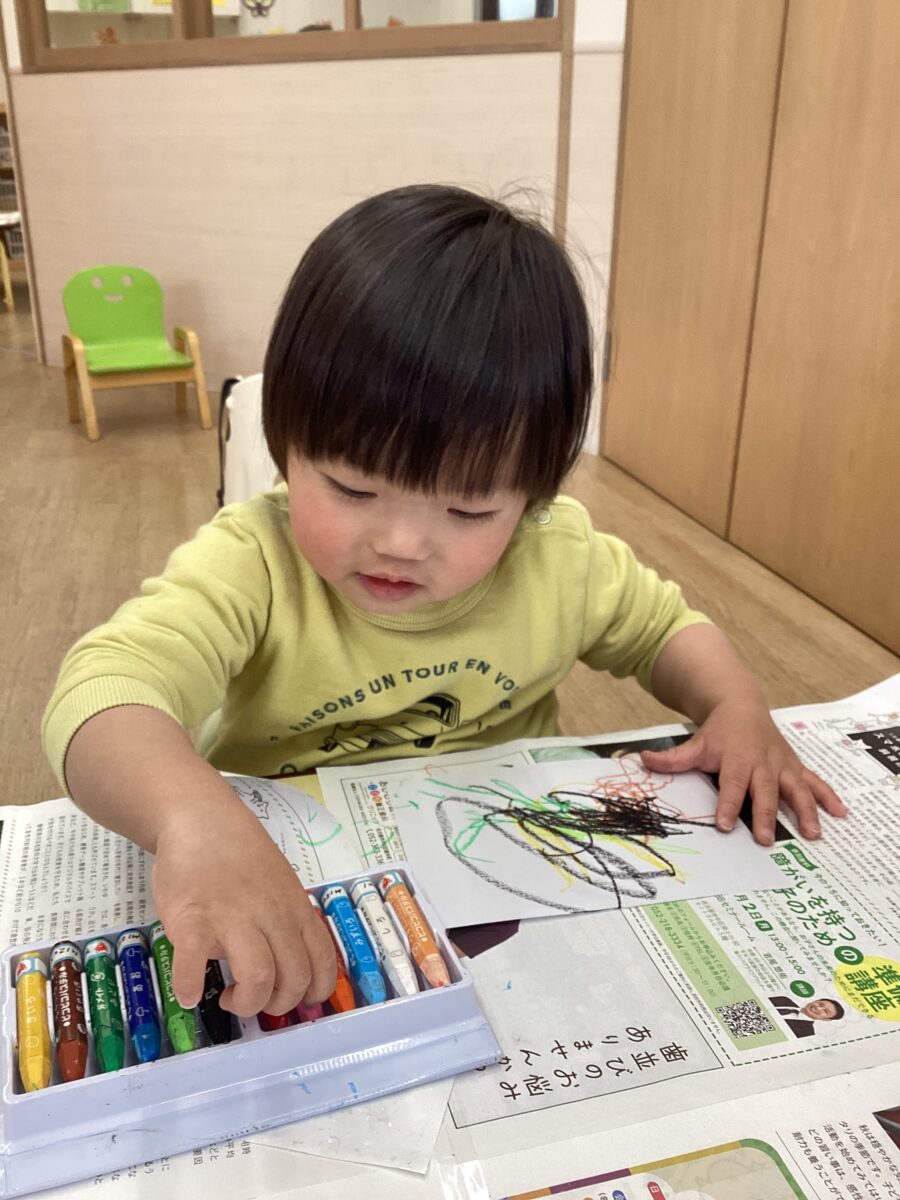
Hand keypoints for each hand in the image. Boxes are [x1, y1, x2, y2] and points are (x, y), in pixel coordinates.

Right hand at [151, 803, 335, 1016]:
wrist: (201, 819)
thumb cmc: (240, 854)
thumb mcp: (281, 883)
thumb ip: (287, 919)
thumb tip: (289, 959)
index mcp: (295, 909)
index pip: (321, 962)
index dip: (313, 992)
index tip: (295, 1000)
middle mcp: (271, 916)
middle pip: (293, 978)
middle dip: (276, 1004)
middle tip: (254, 998)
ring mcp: (233, 918)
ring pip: (259, 978)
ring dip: (245, 1003)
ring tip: (228, 996)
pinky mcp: (193, 919)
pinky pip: (194, 965)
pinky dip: (190, 987)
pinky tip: (188, 992)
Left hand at [639, 698, 847, 844]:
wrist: (742, 706)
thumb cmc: (718, 733)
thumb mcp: (695, 744)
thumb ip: (672, 758)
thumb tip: (641, 760)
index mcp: (736, 759)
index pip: (732, 785)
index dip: (729, 804)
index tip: (725, 825)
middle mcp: (762, 763)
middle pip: (764, 791)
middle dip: (766, 814)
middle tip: (767, 839)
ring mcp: (782, 765)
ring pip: (796, 789)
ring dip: (805, 811)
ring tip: (812, 834)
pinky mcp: (795, 767)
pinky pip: (815, 782)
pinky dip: (828, 797)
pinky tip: (841, 813)